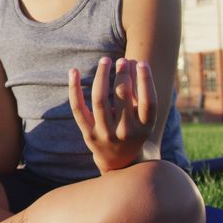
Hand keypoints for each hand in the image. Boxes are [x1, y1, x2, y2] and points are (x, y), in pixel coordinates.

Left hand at [68, 57, 156, 172]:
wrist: (118, 162)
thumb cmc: (133, 129)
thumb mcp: (142, 115)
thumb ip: (139, 89)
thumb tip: (132, 61)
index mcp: (145, 128)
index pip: (148, 102)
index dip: (146, 81)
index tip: (141, 62)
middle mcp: (126, 133)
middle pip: (123, 97)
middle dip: (122, 75)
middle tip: (121, 60)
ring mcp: (106, 135)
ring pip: (100, 100)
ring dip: (102, 76)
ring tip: (105, 60)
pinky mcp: (89, 134)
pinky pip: (78, 108)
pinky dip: (74, 89)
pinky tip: (74, 71)